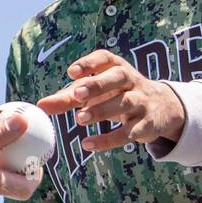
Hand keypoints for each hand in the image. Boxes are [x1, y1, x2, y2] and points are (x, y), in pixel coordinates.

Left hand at [37, 49, 185, 153]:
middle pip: (117, 78)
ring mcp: (141, 102)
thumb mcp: (96, 92)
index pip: (105, 58)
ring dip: (102, 110)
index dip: (89, 63)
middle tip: (77, 95)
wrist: (162, 108)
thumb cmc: (117, 94)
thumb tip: (40, 106)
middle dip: (98, 85)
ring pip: (124, 103)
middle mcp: (131, 81)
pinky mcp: (146, 125)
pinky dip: (108, 139)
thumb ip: (68, 98)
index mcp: (117, 67)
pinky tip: (88, 144)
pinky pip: (128, 132)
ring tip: (79, 119)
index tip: (72, 72)